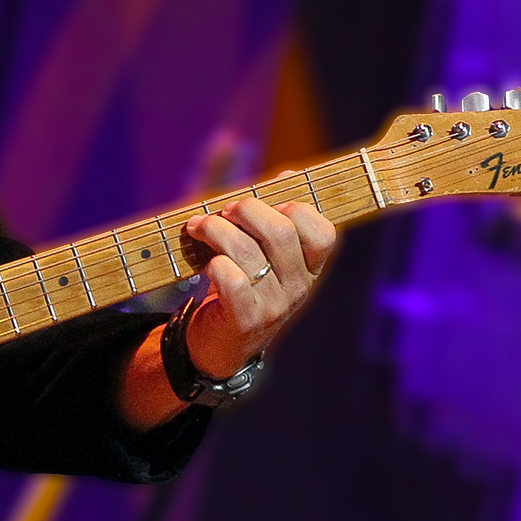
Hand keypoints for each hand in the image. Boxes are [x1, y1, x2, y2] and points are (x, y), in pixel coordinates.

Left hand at [179, 193, 337, 377]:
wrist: (218, 344)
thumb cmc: (239, 286)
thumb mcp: (262, 254)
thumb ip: (274, 216)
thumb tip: (288, 176)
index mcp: (308, 267)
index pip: (322, 231)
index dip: (293, 207)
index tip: (265, 204)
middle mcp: (298, 287)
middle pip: (281, 231)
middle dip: (246, 209)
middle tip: (225, 212)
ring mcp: (274, 305)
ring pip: (246, 250)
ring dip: (215, 229)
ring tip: (198, 227)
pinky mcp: (246, 319)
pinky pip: (232, 279)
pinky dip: (214, 264)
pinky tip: (206, 263)